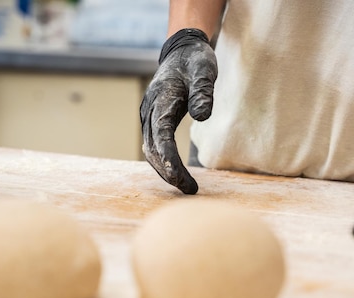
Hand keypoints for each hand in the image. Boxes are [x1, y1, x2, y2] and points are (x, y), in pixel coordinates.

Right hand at [140, 28, 217, 193]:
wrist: (181, 52)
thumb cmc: (194, 61)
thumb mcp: (204, 71)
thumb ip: (203, 93)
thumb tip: (201, 116)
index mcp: (160, 99)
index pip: (161, 135)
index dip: (168, 158)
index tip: (179, 177)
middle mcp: (149, 110)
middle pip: (153, 148)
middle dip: (168, 172)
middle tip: (189, 189)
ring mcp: (149, 117)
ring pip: (151, 151)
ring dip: (165, 171)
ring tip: (186, 187)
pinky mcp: (153, 121)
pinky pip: (155, 147)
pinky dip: (164, 163)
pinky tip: (177, 175)